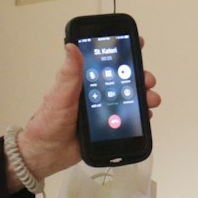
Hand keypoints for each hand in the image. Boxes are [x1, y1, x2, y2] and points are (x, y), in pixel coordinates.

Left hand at [11, 42, 162, 187]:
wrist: (47, 153)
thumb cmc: (49, 122)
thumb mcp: (60, 96)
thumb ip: (69, 74)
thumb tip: (72, 47)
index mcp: (83, 81)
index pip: (104, 61)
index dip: (121, 51)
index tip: (136, 44)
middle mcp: (96, 92)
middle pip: (122, 79)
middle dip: (139, 77)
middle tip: (148, 81)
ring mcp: (103, 109)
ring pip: (129, 98)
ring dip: (143, 96)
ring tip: (151, 100)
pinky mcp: (108, 127)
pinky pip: (128, 118)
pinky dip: (139, 115)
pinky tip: (145, 116)